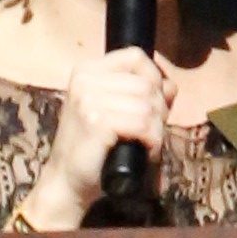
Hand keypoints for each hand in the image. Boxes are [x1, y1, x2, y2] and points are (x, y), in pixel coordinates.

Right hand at [22, 40, 174, 226]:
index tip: (154, 103)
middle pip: (146, 84)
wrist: (66, 181)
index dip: (154, 77)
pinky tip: (146, 151)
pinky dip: (153, 141)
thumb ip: (140, 94)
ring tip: (148, 144)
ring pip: (148, 106)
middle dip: (159, 110)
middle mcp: (85, 80)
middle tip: (152, 132)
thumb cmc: (92, 148)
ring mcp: (89, 100)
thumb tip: (170, 86)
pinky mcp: (97, 122)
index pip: (134, 56)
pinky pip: (143, 125)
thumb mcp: (115, 112)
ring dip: (157, 129)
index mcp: (86, 71)